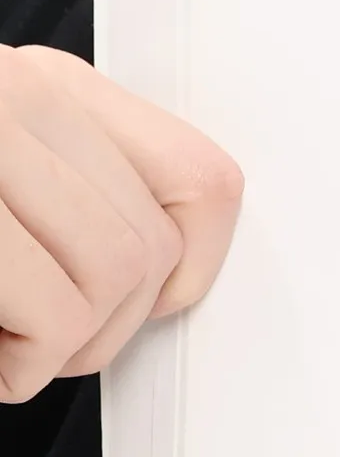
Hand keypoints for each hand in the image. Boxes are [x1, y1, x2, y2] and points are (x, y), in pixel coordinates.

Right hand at [0, 45, 242, 401]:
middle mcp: (17, 92)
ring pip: (110, 279)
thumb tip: (169, 276)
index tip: (151, 305)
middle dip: (106, 327)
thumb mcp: (9, 173)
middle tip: (38, 346)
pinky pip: (52, 315)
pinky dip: (16, 369)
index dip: (194, 267)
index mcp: (46, 87)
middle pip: (153, 243)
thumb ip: (80, 194)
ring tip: (2, 348)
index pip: (202, 179)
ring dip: (56, 350)